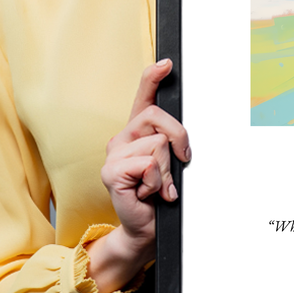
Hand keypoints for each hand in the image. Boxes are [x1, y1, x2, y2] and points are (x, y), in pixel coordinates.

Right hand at [86, 59, 190, 292]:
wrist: (146, 228)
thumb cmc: (160, 195)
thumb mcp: (171, 164)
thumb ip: (172, 144)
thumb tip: (182, 136)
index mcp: (137, 132)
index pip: (143, 97)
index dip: (153, 77)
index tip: (167, 63)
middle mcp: (122, 138)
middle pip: (158, 117)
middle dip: (179, 139)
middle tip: (180, 163)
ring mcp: (113, 154)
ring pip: (158, 144)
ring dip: (167, 171)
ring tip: (158, 186)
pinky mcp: (111, 172)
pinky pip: (148, 164)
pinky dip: (157, 182)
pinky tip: (148, 194)